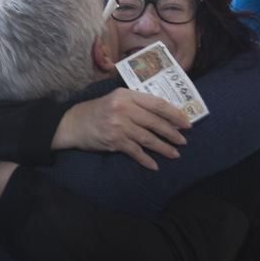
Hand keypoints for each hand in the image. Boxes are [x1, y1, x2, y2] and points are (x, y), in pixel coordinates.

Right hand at [52, 88, 189, 169]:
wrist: (74, 123)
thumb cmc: (98, 110)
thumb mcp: (117, 99)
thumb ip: (137, 103)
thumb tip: (163, 115)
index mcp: (127, 95)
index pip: (157, 103)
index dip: (174, 114)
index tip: (186, 122)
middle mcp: (124, 108)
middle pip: (155, 122)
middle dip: (172, 133)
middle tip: (183, 141)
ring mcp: (119, 125)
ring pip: (147, 138)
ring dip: (163, 147)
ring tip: (174, 154)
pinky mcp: (114, 140)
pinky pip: (135, 151)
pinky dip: (146, 159)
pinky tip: (154, 165)